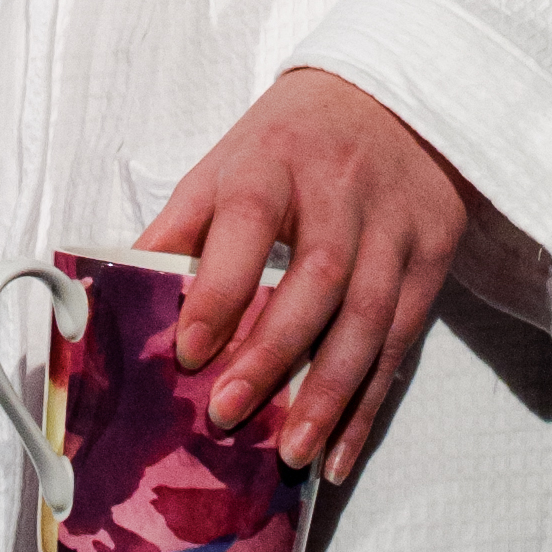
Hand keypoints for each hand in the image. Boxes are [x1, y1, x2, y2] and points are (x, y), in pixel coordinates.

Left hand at [137, 67, 475, 489]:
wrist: (392, 98)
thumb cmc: (290, 143)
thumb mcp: (228, 161)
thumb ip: (180, 228)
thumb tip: (120, 298)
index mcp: (276, 157)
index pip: (251, 218)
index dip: (222, 285)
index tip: (188, 351)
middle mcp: (342, 188)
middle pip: (318, 275)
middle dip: (273, 351)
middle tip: (228, 413)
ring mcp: (394, 222)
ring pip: (369, 314)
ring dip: (330, 392)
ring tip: (292, 452)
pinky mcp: (431, 252)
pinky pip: (403, 338)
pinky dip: (370, 403)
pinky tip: (339, 452)